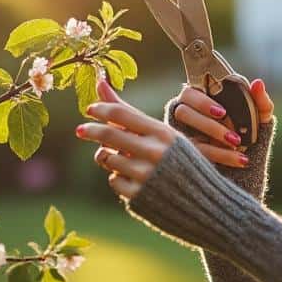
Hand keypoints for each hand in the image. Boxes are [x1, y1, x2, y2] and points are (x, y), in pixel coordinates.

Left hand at [76, 77, 181, 201]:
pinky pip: (113, 180)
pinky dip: (118, 177)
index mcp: (163, 133)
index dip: (101, 109)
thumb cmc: (176, 159)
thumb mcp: (161, 133)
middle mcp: (155, 153)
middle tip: (80, 130)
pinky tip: (134, 178)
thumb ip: (129, 111)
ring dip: (107, 156)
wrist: (200, 199)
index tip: (90, 109)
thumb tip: (100, 83)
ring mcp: (146, 175)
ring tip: (121, 158)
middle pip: (109, 135)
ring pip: (108, 158)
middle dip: (90, 130)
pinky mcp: (138, 196)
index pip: (122, 114)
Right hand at [165, 77, 274, 168]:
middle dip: (206, 122)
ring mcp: (185, 136)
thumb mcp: (260, 117)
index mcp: (201, 99)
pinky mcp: (189, 154)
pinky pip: (199, 155)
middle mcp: (188, 115)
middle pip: (182, 112)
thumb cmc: (250, 131)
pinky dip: (222, 156)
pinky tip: (240, 159)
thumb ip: (260, 100)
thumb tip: (257, 83)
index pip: (189, 93)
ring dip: (213, 142)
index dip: (202, 102)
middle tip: (229, 132)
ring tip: (237, 144)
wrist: (251, 160)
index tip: (222, 112)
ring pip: (185, 135)